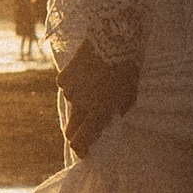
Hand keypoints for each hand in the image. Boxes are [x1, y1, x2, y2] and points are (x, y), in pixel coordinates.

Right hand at [57, 42, 137, 156]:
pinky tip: (85, 74)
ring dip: (79, 103)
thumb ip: (118, 111)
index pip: (81, 142)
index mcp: (98, 113)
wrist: (112, 39)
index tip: (84, 153)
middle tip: (84, 131)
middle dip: (75, 134)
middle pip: (70, 130)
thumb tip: (110, 118)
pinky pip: (67, 87)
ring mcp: (69, 91)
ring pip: (72, 105)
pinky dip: (74, 85)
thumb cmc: (126, 69)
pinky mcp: (63, 77)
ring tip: (93, 88)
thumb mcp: (129, 94)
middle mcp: (80, 105)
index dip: (81, 150)